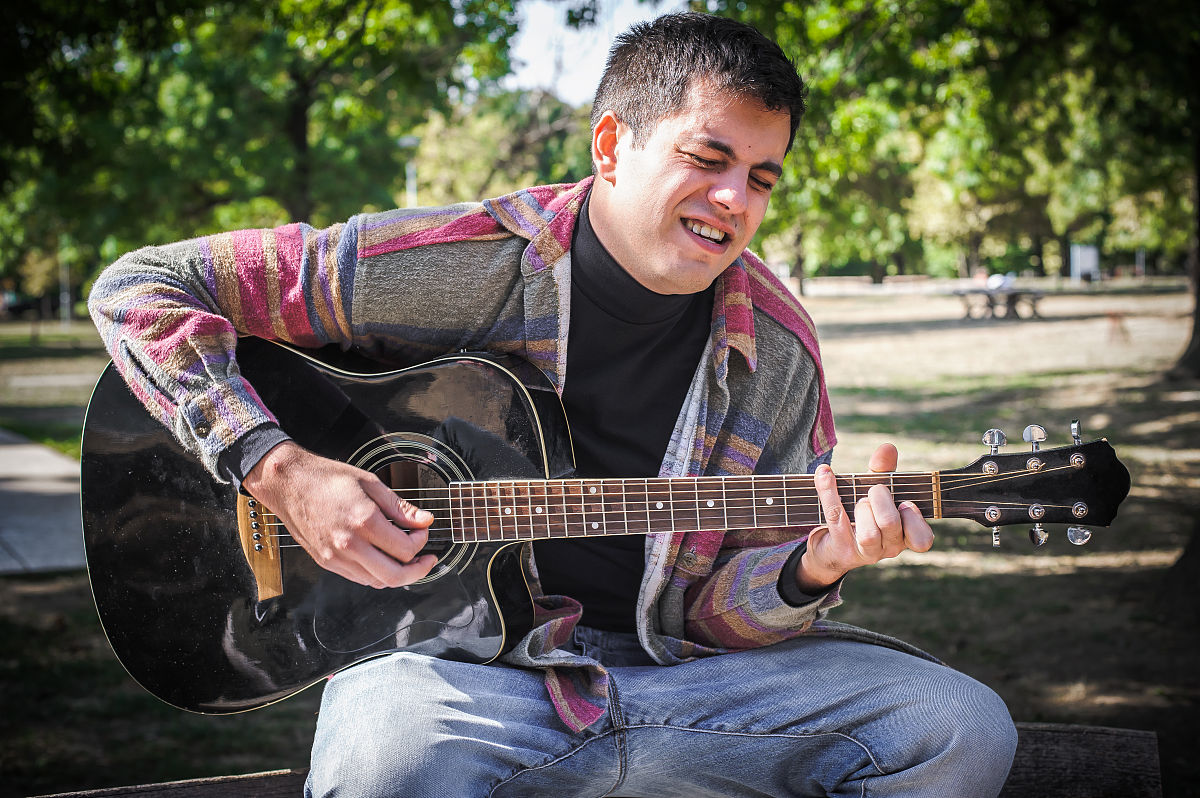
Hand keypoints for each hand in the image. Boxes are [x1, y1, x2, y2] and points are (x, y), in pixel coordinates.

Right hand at [242, 441, 437, 587]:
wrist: (288, 484)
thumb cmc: (327, 479)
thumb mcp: (370, 483)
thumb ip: (400, 507)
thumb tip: (425, 520)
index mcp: (364, 522)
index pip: (405, 549)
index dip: (421, 542)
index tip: (422, 531)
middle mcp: (349, 545)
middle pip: (394, 576)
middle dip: (418, 570)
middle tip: (427, 559)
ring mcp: (336, 557)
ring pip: (377, 581)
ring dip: (397, 573)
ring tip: (406, 558)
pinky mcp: (326, 563)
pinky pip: (359, 578)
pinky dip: (377, 573)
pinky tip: (383, 558)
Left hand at [796, 443, 933, 591]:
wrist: (830, 545)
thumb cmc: (862, 514)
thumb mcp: (876, 492)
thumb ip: (884, 471)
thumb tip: (888, 447)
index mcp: (905, 536)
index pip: (922, 540)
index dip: (915, 520)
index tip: (905, 503)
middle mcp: (888, 548)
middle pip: (891, 524)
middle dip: (881, 500)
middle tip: (874, 491)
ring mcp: (865, 552)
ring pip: (868, 533)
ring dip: (861, 508)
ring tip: (858, 500)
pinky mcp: (841, 550)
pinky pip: (836, 518)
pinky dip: (829, 491)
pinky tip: (824, 472)